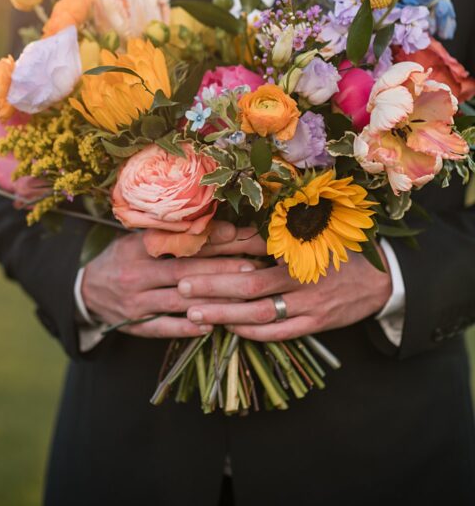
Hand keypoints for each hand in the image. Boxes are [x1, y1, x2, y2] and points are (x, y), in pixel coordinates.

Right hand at [81, 223, 259, 337]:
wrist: (86, 292)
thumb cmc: (121, 261)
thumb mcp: (133, 242)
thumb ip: (164, 236)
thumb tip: (209, 226)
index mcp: (135, 250)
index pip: (175, 243)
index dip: (206, 239)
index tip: (235, 234)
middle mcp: (134, 275)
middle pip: (182, 272)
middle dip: (219, 270)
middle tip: (250, 267)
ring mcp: (135, 303)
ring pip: (178, 301)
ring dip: (212, 299)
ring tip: (241, 297)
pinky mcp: (136, 325)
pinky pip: (164, 328)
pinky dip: (187, 327)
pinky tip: (210, 326)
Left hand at [179, 235, 392, 340]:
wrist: (381, 279)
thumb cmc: (333, 250)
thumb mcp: (308, 232)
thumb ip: (270, 234)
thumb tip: (226, 230)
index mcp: (298, 246)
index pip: (251, 246)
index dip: (221, 249)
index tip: (191, 250)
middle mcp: (302, 275)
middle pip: (249, 284)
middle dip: (213, 286)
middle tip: (182, 285)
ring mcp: (310, 302)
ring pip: (260, 312)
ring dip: (225, 313)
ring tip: (194, 313)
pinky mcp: (317, 324)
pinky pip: (280, 333)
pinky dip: (252, 332)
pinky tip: (229, 328)